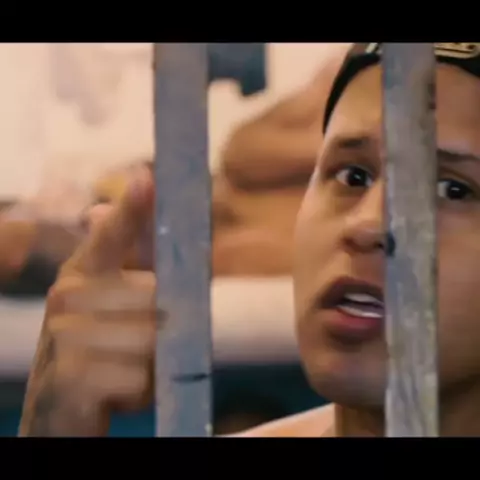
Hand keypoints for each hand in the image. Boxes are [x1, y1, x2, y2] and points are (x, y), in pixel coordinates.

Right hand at [19, 167, 156, 435]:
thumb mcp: (126, 307)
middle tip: (141, 344)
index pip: (111, 233)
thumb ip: (139, 256)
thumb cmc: (106, 349)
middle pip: (154, 297)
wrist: (65, 407)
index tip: (147, 178)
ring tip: (128, 367)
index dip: (132, 207)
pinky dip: (140, 391)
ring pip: (150, 339)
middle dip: (162, 327)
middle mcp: (67, 294)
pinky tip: (118, 391)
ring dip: (152, 361)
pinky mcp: (67, 377)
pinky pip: (137, 379)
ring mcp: (62, 335)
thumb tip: (129, 192)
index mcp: (84, 271)